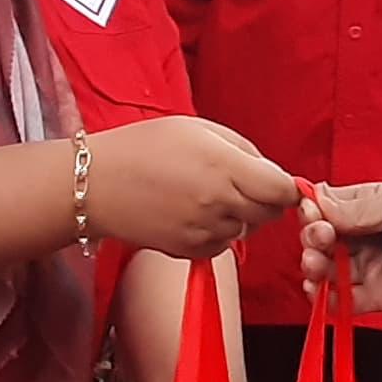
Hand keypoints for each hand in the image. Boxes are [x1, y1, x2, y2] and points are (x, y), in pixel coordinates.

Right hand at [82, 117, 299, 259]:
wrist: (96, 184)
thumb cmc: (146, 146)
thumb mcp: (199, 129)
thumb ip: (244, 150)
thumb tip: (273, 174)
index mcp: (225, 167)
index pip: (283, 190)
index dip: (285, 185)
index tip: (274, 178)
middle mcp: (219, 203)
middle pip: (271, 213)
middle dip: (266, 199)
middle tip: (241, 182)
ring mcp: (205, 231)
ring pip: (247, 229)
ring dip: (240, 215)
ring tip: (207, 193)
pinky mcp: (190, 251)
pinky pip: (223, 245)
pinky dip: (219, 232)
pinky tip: (192, 212)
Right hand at [297, 182, 381, 316]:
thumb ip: (357, 205)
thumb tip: (320, 199)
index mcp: (377, 207)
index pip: (334, 207)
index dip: (317, 212)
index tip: (312, 216)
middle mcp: (373, 236)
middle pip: (328, 239)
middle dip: (314, 239)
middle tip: (320, 240)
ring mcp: (375, 267)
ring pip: (331, 269)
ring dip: (315, 268)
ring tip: (314, 267)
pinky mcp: (379, 296)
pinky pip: (346, 301)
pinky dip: (329, 299)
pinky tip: (320, 292)